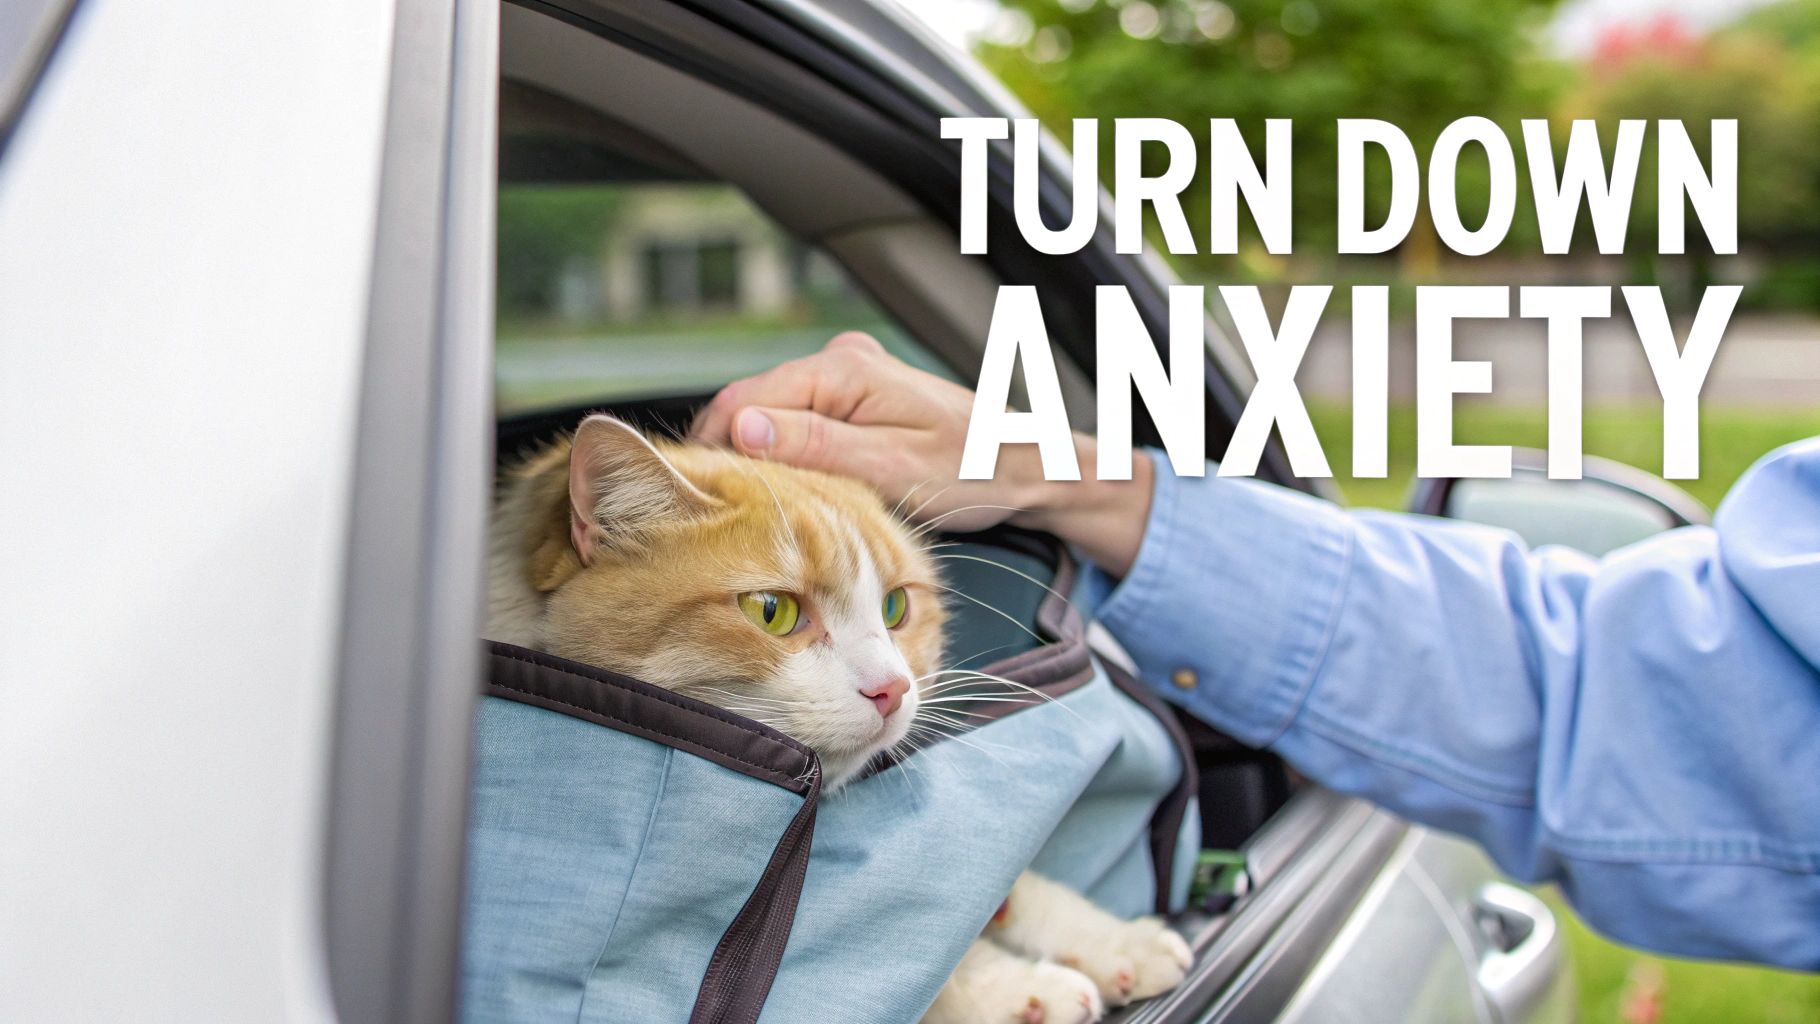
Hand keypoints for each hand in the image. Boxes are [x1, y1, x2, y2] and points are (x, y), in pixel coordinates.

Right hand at [691, 333, 1152, 575]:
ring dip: (761, 460)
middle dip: (735, 457)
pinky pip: (798, 424)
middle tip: (734, 515)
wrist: (1026, 467)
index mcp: (843, 367)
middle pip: (749, 406)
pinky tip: (799, 492)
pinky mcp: (854, 398)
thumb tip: (742, 428)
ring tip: (768, 508)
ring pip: (770, 418)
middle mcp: (839, 360)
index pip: (741, 400)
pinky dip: (789, 457)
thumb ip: (815, 446)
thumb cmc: (973, 470)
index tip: (706, 499)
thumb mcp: (891, 468)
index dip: (714, 449)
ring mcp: (846, 376)